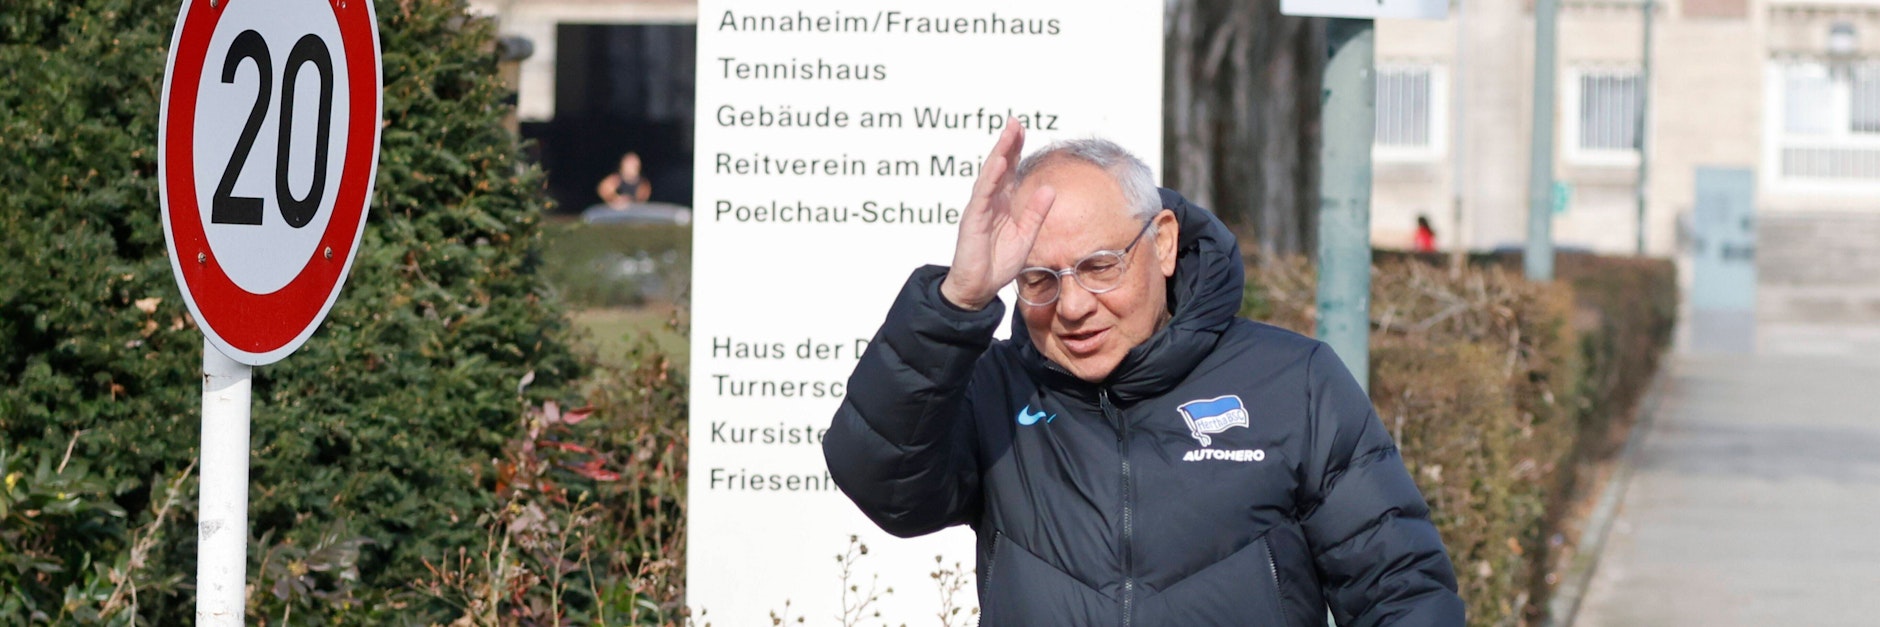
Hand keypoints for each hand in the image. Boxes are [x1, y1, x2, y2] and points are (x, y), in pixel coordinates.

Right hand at [939, 118, 1056, 310]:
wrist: (978, 288)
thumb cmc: (998, 264)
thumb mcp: (1026, 236)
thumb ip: (1036, 213)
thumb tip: (1050, 188)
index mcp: (1003, 204)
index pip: (1010, 171)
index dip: (1016, 150)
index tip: (1023, 129)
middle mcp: (990, 202)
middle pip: (999, 166)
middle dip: (1008, 143)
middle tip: (1015, 121)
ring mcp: (980, 209)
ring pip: (990, 174)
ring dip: (1000, 153)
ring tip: (1009, 133)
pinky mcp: (972, 219)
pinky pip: (983, 194)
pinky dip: (991, 177)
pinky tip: (999, 162)